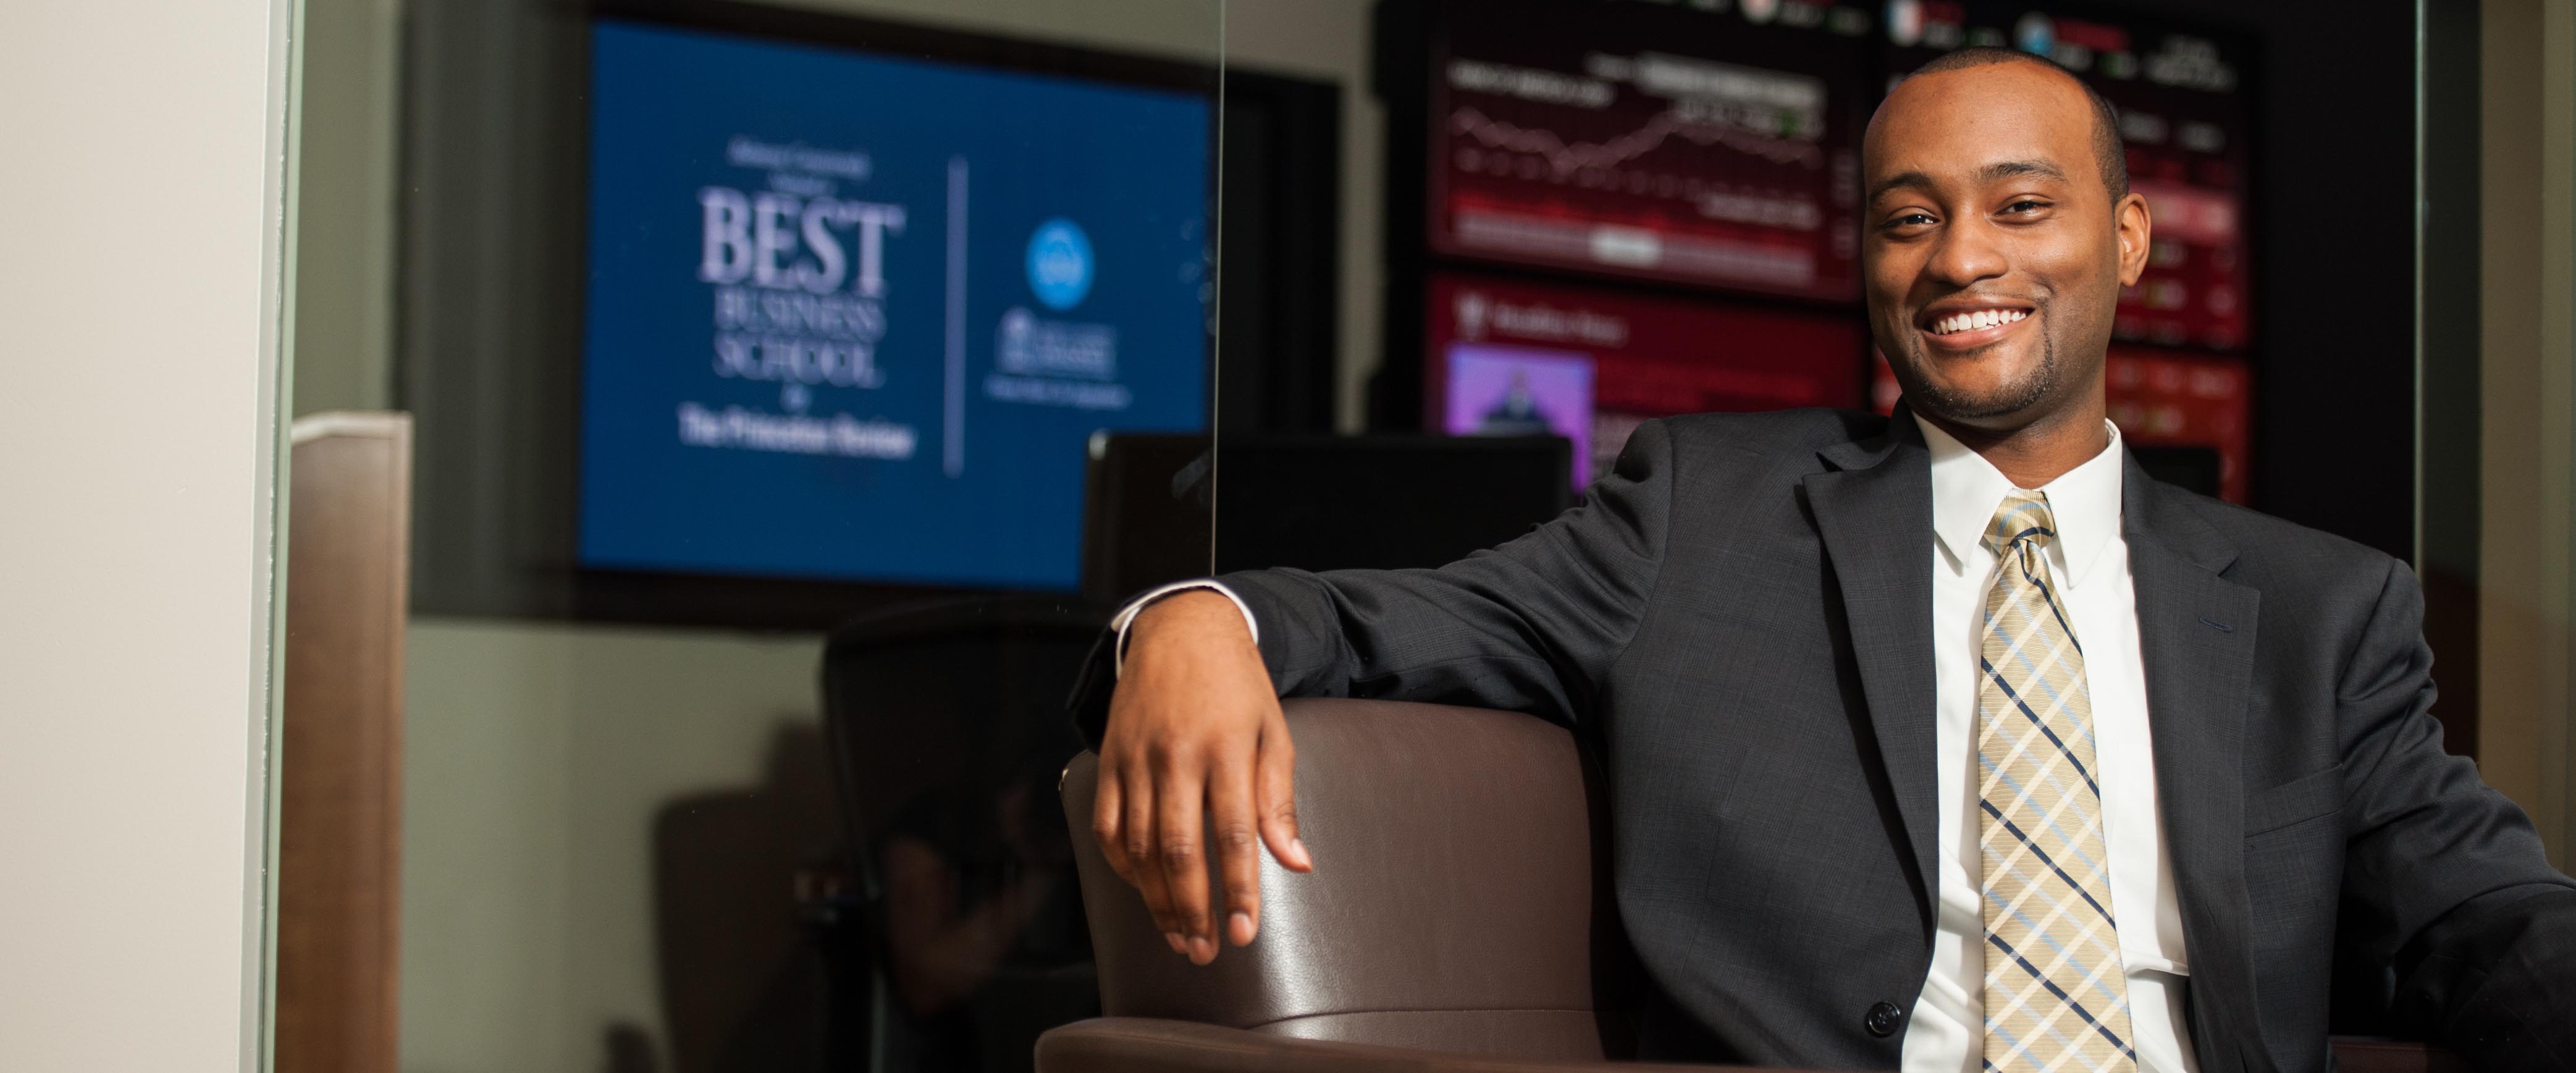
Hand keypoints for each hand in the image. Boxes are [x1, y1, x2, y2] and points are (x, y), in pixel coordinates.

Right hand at [1091, 589, 1312, 964]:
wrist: (1180, 628)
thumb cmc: (1236, 686)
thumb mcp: (1272, 733)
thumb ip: (1279, 801)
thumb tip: (1297, 863)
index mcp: (1225, 748)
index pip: (1233, 835)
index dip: (1239, 891)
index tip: (1246, 934)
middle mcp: (1175, 756)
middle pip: (1179, 850)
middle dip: (1194, 911)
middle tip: (1208, 952)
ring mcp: (1135, 759)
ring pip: (1138, 847)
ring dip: (1158, 901)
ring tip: (1179, 938)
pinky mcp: (1108, 760)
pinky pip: (1107, 827)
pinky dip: (1123, 867)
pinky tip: (1144, 892)